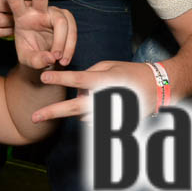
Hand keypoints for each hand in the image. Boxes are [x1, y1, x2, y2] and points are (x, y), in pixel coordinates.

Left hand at [3, 0, 75, 69]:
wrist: (45, 60)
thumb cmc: (32, 56)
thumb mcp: (29, 60)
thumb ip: (37, 60)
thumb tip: (50, 57)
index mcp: (22, 17)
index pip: (15, 1)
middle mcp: (38, 11)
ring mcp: (53, 14)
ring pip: (61, 21)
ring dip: (62, 41)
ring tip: (58, 59)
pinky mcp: (66, 19)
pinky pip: (72, 29)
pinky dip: (70, 45)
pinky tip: (64, 59)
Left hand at [33, 60, 156, 121]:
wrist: (157, 89)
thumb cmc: (131, 73)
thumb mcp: (109, 65)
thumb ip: (89, 74)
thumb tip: (75, 89)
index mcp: (105, 81)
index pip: (78, 79)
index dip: (59, 78)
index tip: (44, 76)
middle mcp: (106, 99)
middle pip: (74, 108)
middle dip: (53, 112)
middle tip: (34, 117)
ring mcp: (111, 114)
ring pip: (83, 115)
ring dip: (81, 108)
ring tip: (100, 96)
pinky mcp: (116, 125)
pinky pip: (93, 121)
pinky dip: (91, 114)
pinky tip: (105, 104)